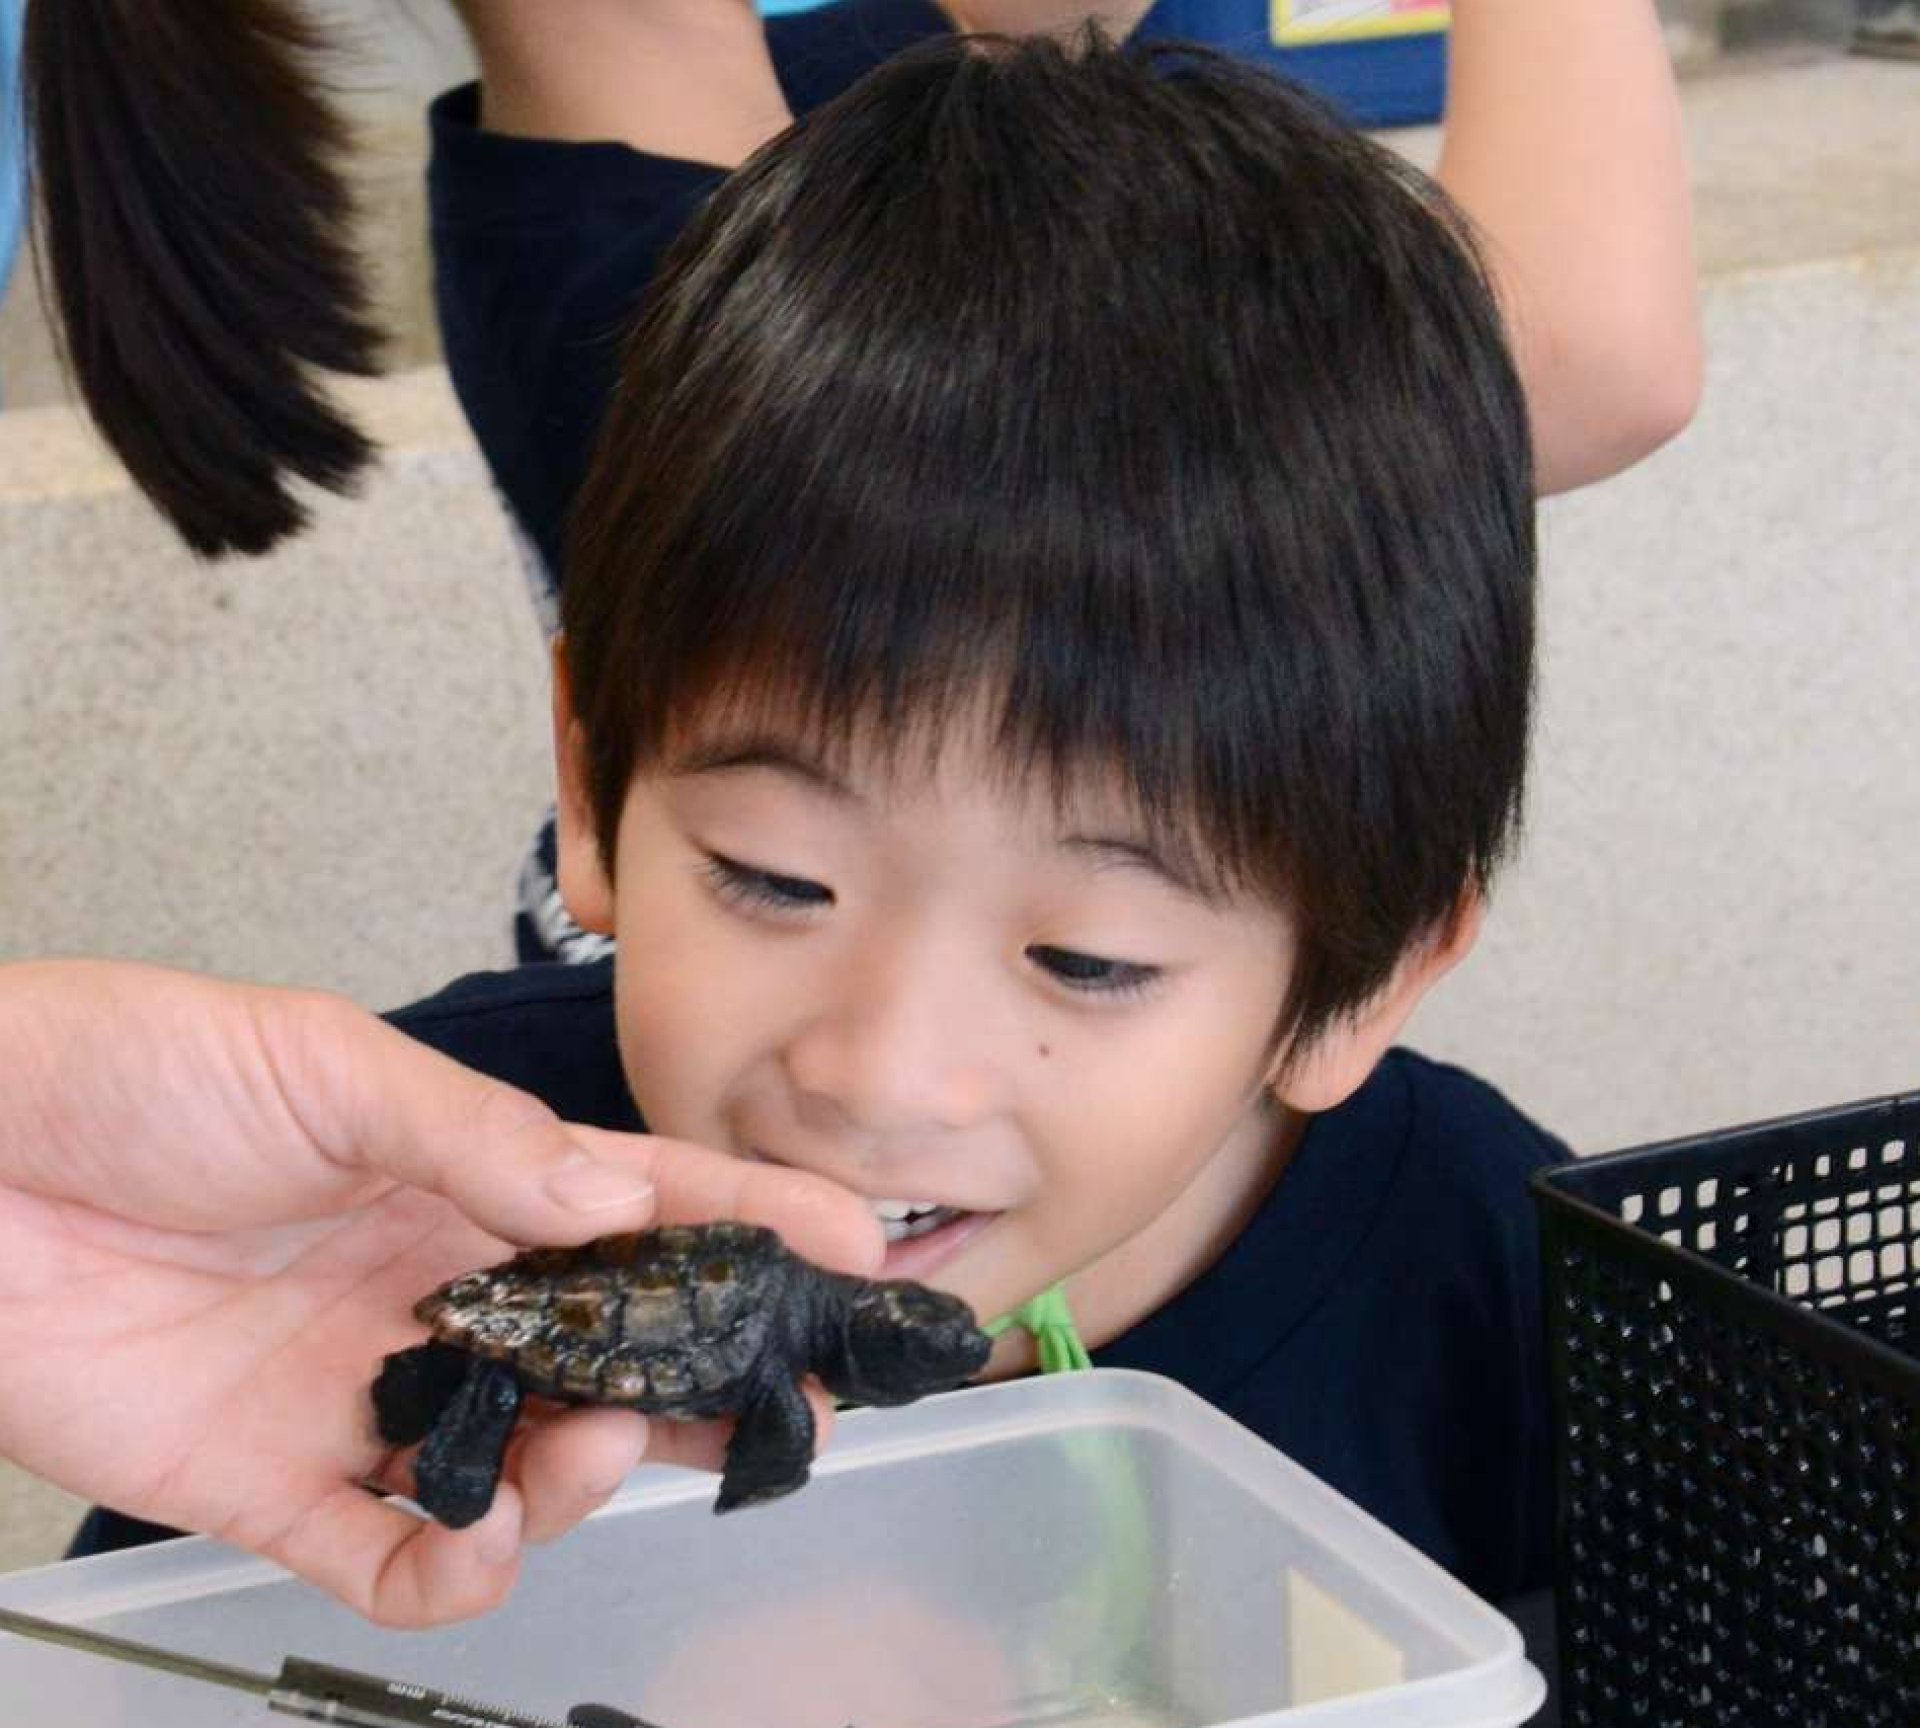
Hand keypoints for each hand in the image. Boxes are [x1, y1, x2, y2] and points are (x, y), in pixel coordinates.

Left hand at [0, 960, 882, 1624]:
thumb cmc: (131, 1072)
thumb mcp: (319, 1067)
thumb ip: (473, 1139)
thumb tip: (621, 1196)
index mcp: (464, 1176)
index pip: (642, 1201)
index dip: (754, 1219)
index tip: (854, 1244)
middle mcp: (438, 1289)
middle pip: (614, 1347)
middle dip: (714, 1375)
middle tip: (793, 1401)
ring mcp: (365, 1390)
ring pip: (529, 1460)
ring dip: (591, 1470)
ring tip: (600, 1439)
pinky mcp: (271, 1483)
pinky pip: (390, 1556)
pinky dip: (452, 1570)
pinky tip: (475, 1535)